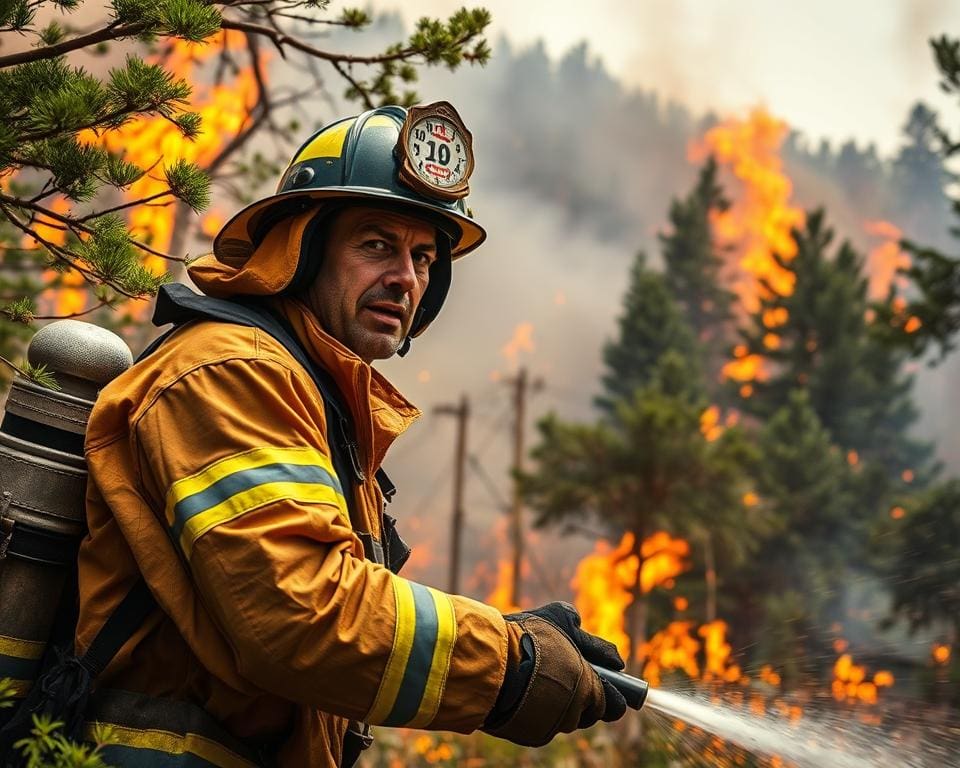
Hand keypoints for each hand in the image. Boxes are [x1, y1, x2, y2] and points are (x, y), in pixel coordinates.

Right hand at [483, 602, 627, 746]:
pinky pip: (544, 723)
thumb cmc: (528, 638)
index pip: (613, 705)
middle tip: (567, 674)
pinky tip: (526, 691)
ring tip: (540, 678)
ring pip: (565, 717)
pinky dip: (539, 709)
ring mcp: (552, 726)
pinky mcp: (532, 735)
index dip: (611, 693)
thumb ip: (586, 636)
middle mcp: (574, 713)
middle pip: (588, 712)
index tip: (606, 684)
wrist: (491, 662)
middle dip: (583, 695)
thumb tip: (614, 658)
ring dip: (560, 701)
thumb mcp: (560, 620)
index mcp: (589, 688)